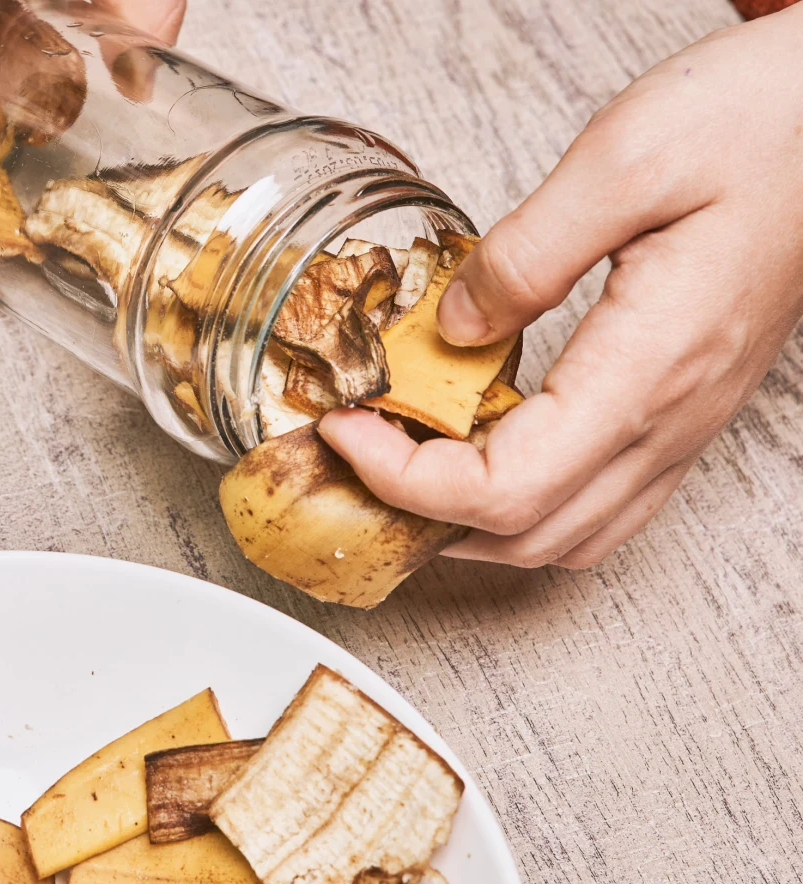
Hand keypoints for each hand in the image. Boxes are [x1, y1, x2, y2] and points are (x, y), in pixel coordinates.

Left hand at [318, 6, 802, 569]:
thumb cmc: (758, 127)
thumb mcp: (625, 158)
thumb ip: (525, 256)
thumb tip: (452, 331)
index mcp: (647, 369)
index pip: (506, 490)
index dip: (406, 480)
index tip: (344, 430)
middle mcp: (668, 419)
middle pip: (527, 535)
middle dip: (420, 515)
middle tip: (352, 458)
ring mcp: (681, 425)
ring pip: (565, 536)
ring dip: (469, 525)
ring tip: (400, 469)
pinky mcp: (681, 410)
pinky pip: (599, 504)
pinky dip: (522, 506)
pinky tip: (480, 458)